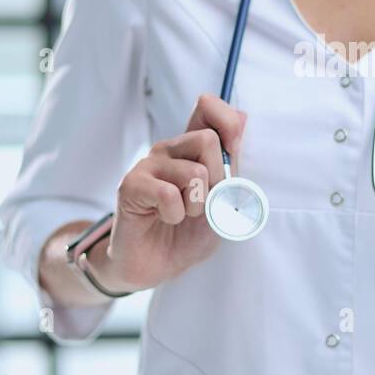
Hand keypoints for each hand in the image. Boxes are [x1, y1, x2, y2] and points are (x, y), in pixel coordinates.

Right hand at [94, 93, 247, 291]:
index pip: (208, 108)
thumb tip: (243, 117)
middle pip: (208, 140)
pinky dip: (175, 214)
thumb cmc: (188, 233)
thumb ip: (231, 162)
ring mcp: (148, 165)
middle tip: (202, 203)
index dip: (227, 121)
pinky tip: (165, 219)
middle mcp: (169, 149)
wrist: (157, 266)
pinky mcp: (131, 185)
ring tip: (183, 215)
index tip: (233, 149)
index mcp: (192, 148)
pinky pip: (169, 194)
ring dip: (197, 205)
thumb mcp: (222, 198)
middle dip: (217, 181)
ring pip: (194, 171)